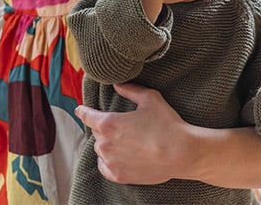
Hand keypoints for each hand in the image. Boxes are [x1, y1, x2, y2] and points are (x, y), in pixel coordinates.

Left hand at [74, 83, 191, 183]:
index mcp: (109, 123)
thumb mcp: (149, 98)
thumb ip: (130, 89)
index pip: (87, 115)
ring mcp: (111, 161)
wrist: (181, 152)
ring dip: (106, 143)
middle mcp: (105, 143)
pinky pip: (104, 167)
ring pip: (100, 149)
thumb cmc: (166, 123)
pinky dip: (107, 161)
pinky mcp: (119, 176)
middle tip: (118, 124)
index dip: (83, 111)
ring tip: (122, 140)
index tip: (79, 109)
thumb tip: (117, 84)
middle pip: (96, 132)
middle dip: (103, 126)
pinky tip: (116, 156)